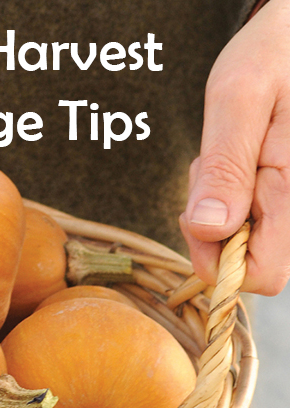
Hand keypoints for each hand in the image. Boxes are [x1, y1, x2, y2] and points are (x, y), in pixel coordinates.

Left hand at [181, 0, 289, 295]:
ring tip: (232, 152)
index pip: (263, 275)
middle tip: (214, 166)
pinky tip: (240, 156)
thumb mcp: (237, 99)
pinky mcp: (289, 194)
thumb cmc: (273, 54)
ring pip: (252, 239)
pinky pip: (256, 216)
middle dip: (217, 227)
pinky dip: (235, 195)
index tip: (203, 214)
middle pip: (253, 262)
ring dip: (225, 206)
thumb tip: (210, 230)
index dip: (220, 259)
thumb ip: (226, 168)